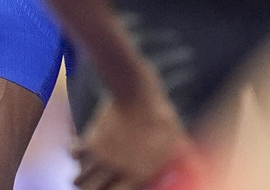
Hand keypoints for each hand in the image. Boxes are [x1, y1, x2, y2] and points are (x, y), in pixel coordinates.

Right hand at [73, 90, 191, 189]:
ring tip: (87, 175)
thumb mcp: (177, 141)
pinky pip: (75, 154)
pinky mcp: (91, 140)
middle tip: (98, 184)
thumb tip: (195, 168)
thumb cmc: (161, 117)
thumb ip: (183, 161)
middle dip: (94, 189)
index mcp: (140, 175)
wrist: (137, 91)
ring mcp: (103, 156)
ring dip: (83, 179)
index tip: (115, 187)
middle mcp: (119, 170)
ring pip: (79, 180)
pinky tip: (81, 150)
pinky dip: (76, 153)